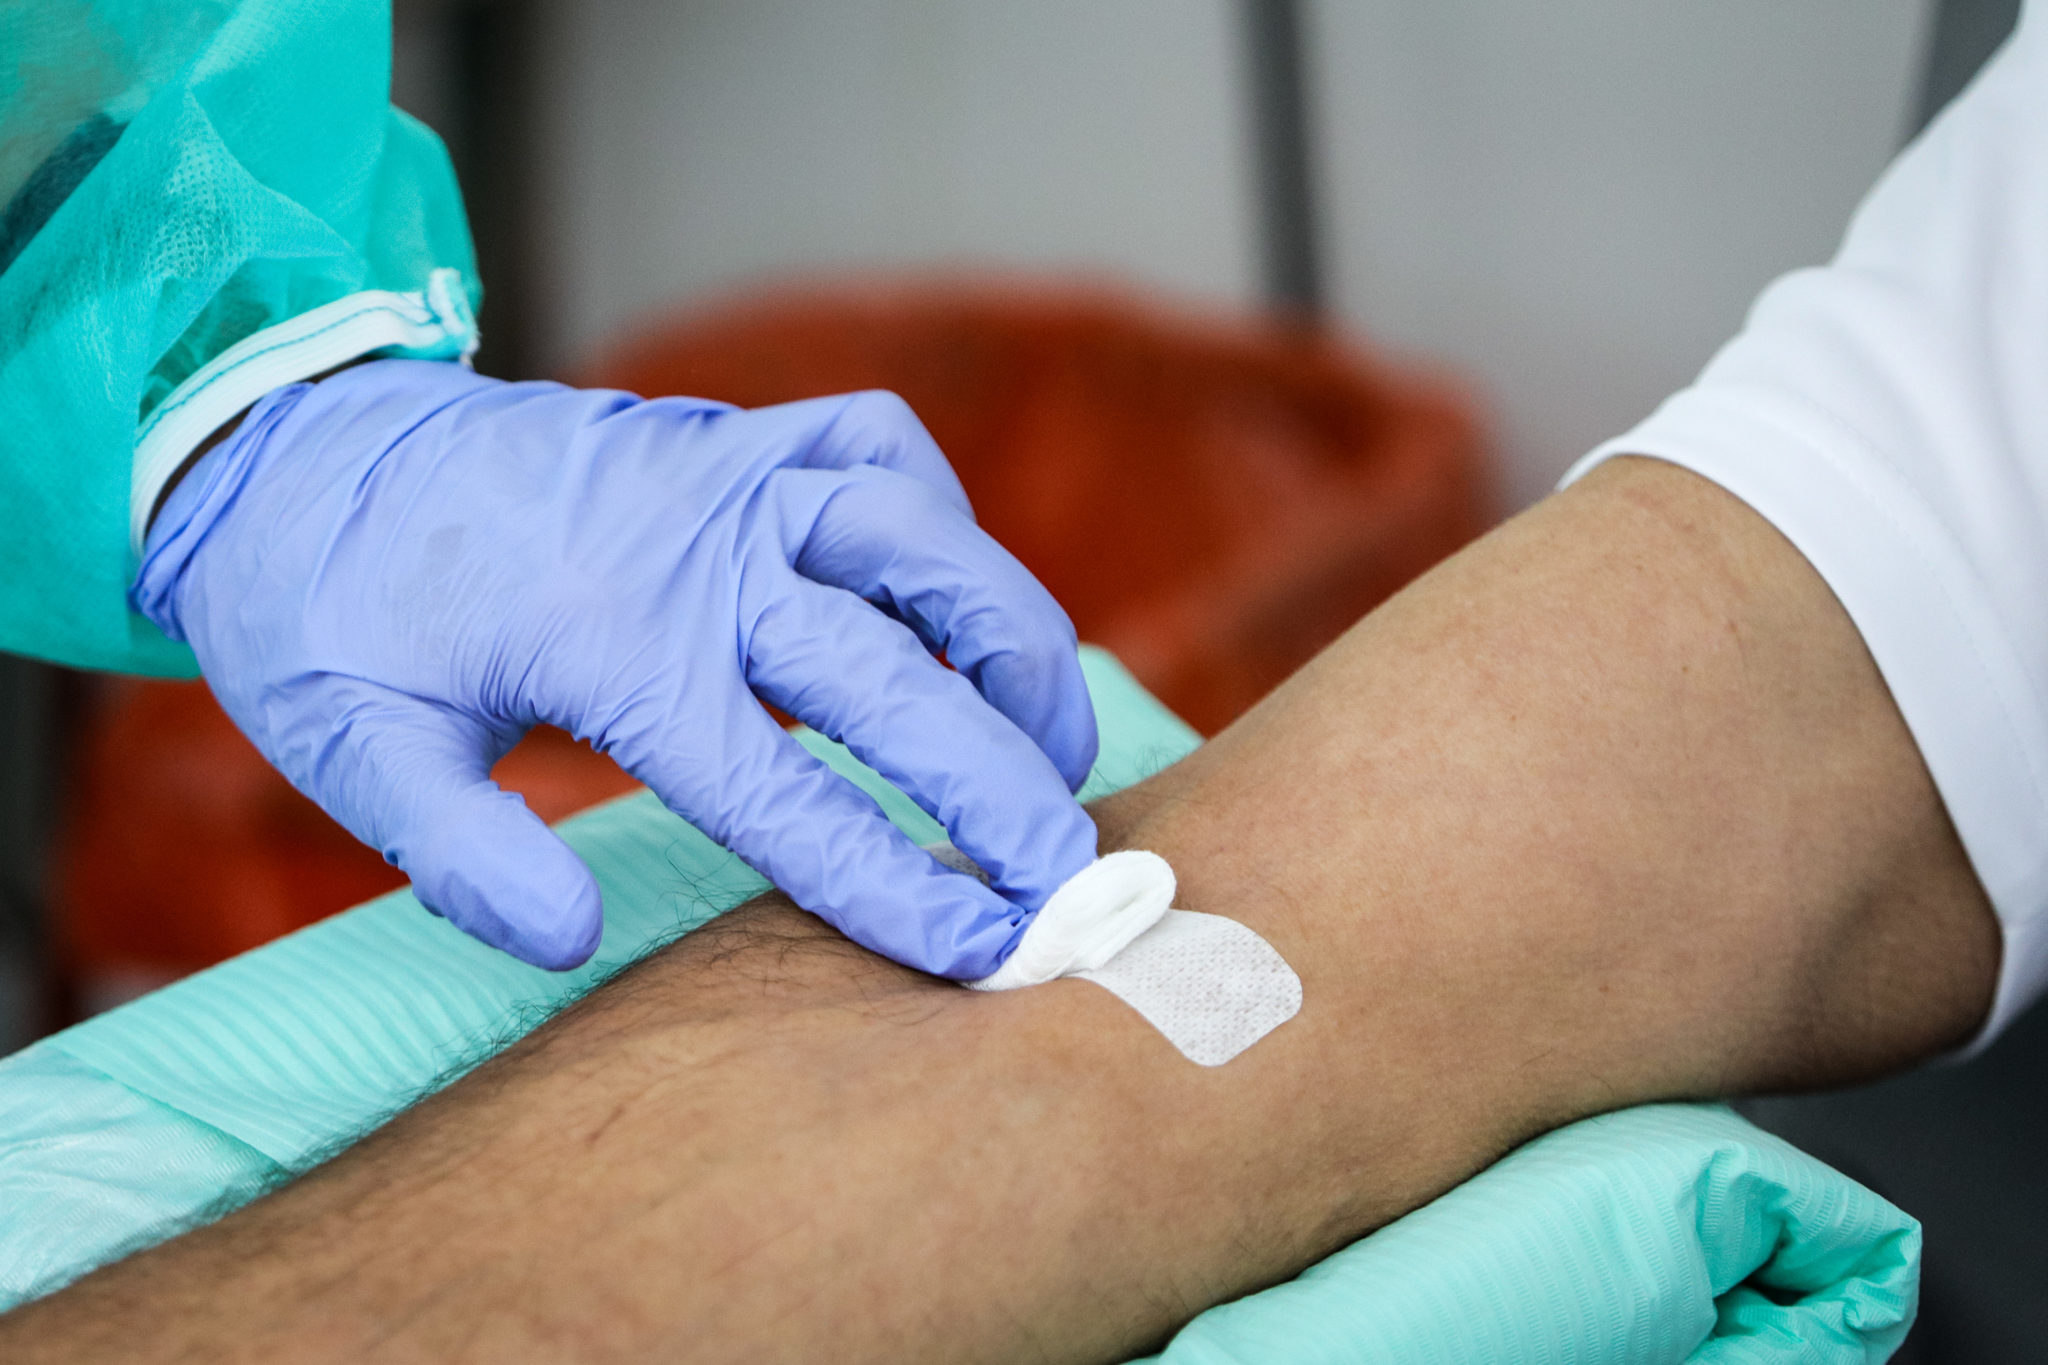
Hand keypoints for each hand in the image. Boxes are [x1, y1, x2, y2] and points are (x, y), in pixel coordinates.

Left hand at [132, 359, 1098, 975]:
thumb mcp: (348, 744)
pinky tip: (948, 593)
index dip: (898, 884)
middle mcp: (699, 549)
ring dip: (1011, 641)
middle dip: (1003, 786)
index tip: (984, 949)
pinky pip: (878, 445)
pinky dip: (938, 516)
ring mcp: (728, 473)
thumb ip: (459, 850)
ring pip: (926, 542)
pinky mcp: (734, 431)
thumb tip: (571, 941)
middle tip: (1073, 872)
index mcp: (612, 645)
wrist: (298, 439)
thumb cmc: (323, 605)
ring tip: (1056, 739)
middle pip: (899, 677)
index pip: (790, 793)